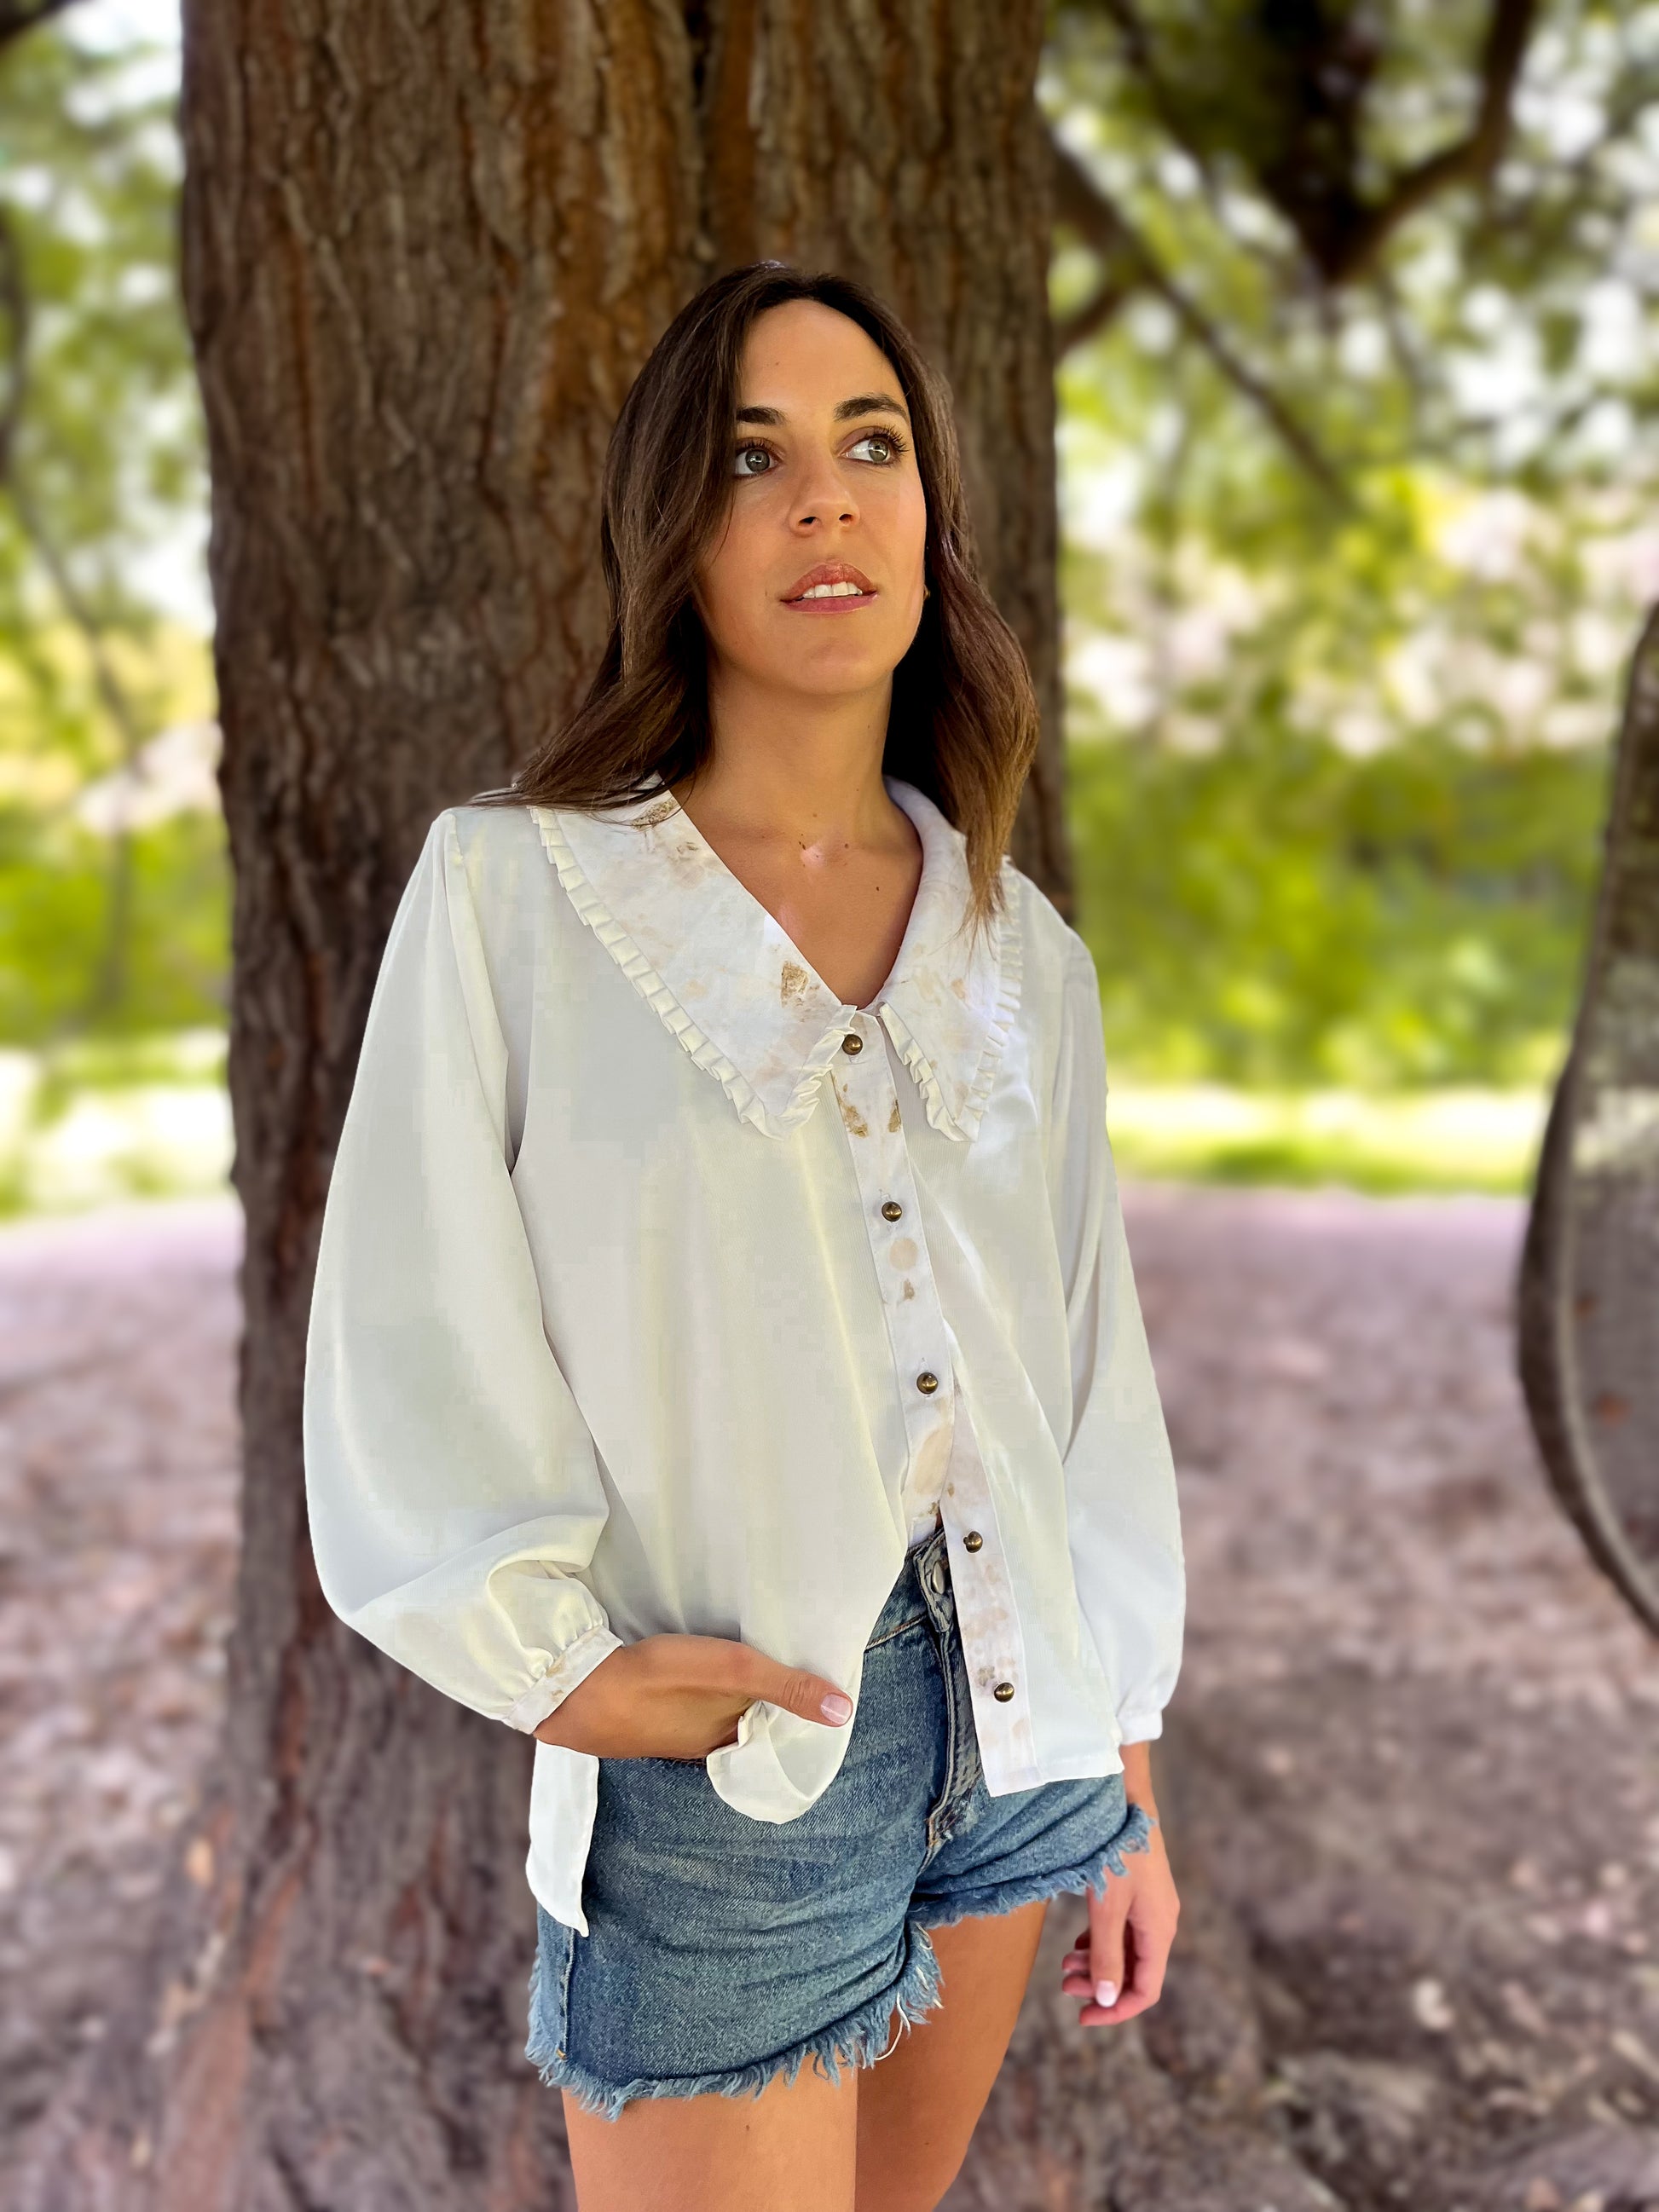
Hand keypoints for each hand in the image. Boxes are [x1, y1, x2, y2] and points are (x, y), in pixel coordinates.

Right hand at [532, 1634, 852, 1761]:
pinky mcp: (649, 1715)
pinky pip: (691, 1708)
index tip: (819, 1686)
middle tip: (793, 1667)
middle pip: (751, 1725)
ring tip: (753, 1670)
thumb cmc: (659, 1679)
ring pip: (720, 1717)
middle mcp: (706, 1746)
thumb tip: (843, 1711)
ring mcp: (675, 1734)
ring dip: (736, 1700)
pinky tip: (702, 1677)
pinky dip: (705, 1695)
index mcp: (730, 1741)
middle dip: (770, 1705)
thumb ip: (785, 1687)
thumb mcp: (732, 1672)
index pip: (779, 1731)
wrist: (578, 1689)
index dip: (800, 1712)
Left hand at [1060, 1754, 1178, 2026]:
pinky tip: (1078, 1943)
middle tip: (1064, 1985)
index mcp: (1159, 1930)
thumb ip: (1106, 1953)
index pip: (1145, 1990)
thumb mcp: (1106, 1905)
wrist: (1123, 1798)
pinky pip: (1121, 1930)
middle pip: (1134, 1972)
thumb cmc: (1115, 1849)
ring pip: (1125, 1950)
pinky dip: (1099, 1941)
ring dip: (1097, 1963)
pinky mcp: (1137, 1891)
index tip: (1083, 2018)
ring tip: (1065, 1966)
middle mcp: (1159, 1922)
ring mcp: (1149, 1905)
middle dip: (1100, 1985)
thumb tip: (1106, 1998)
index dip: (1116, 2010)